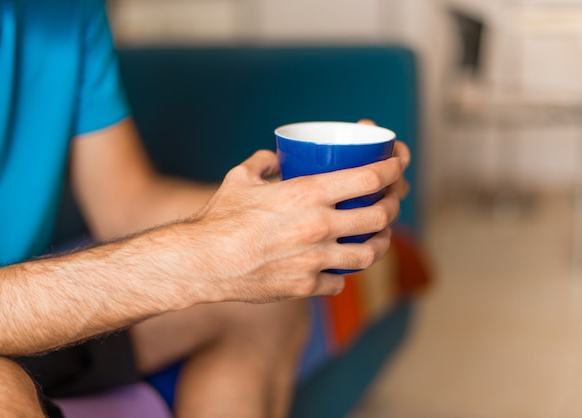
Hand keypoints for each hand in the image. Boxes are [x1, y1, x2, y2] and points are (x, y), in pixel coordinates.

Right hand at [186, 144, 409, 303]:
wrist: (203, 262)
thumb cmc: (220, 218)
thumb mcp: (240, 177)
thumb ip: (262, 161)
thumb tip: (274, 158)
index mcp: (308, 193)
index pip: (370, 177)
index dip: (394, 167)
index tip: (399, 164)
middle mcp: (320, 226)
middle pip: (380, 215)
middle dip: (395, 203)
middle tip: (391, 198)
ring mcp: (316, 260)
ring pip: (370, 253)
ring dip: (380, 242)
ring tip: (377, 236)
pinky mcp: (306, 286)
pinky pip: (338, 281)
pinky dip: (341, 273)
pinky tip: (337, 266)